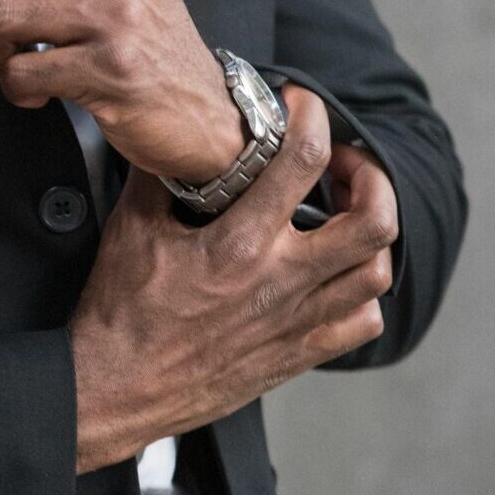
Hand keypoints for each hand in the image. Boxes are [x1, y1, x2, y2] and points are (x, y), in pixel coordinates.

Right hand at [66, 86, 395, 473]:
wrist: (118, 390)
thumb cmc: (121, 315)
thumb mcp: (131, 230)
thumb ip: (158, 175)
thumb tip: (172, 134)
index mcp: (239, 245)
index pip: (302, 161)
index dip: (312, 117)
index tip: (301, 104)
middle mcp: (280, 283)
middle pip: (373, 222)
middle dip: (370, 177)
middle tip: (344, 163)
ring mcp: (295, 323)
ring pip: (375, 273)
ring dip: (371, 233)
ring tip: (346, 213)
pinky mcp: (296, 355)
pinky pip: (361, 322)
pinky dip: (362, 292)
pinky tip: (335, 274)